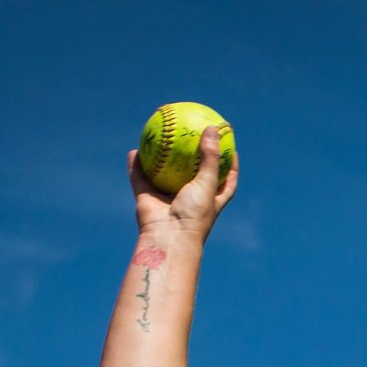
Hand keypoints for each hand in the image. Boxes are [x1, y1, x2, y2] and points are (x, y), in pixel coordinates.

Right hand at [128, 124, 239, 241]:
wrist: (169, 239)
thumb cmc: (194, 215)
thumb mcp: (208, 184)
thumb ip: (210, 157)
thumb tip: (212, 128)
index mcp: (210, 201)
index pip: (225, 182)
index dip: (230, 166)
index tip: (231, 148)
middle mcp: (189, 199)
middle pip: (192, 174)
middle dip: (192, 157)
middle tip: (193, 136)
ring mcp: (167, 200)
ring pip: (163, 175)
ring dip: (160, 159)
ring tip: (159, 138)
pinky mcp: (148, 201)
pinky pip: (140, 180)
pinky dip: (136, 167)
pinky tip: (134, 151)